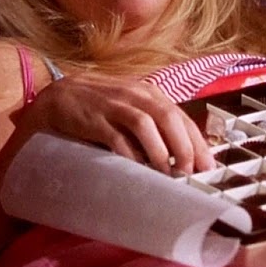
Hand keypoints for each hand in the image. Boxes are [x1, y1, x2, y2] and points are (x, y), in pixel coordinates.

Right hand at [17, 72, 214, 173]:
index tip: (207, 166)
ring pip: (145, 124)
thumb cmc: (101, 108)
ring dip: (160, 151)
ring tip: (167, 173)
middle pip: (169, 117)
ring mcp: (113, 105)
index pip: (181, 116)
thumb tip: (183, 154)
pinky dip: (129, 154)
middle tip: (189, 173)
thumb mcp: (132, 109)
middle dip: (184, 147)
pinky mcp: (93, 118)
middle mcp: (135, 94)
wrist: (58, 97)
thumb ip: (155, 124)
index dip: (197, 142)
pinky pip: (115, 136)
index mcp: (149, 93)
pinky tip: (137, 168)